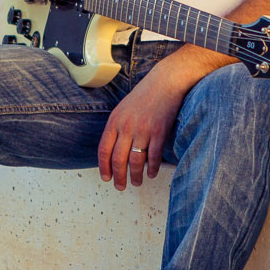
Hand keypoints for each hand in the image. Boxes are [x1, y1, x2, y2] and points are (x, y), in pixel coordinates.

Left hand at [98, 61, 192, 191]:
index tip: (106, 178)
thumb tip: (112, 150)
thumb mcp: (123, 109)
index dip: (103, 167)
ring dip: (136, 176)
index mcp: (114, 121)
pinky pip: (154, 156)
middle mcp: (127, 127)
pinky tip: (151, 173)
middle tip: (120, 186)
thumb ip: (117, 128)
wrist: (165, 82)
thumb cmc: (144, 95)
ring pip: (136, 161)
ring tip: (137, 182)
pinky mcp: (160, 132)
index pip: (104, 150)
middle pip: (118, 159)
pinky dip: (152, 168)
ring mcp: (144, 130)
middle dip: (118, 177)